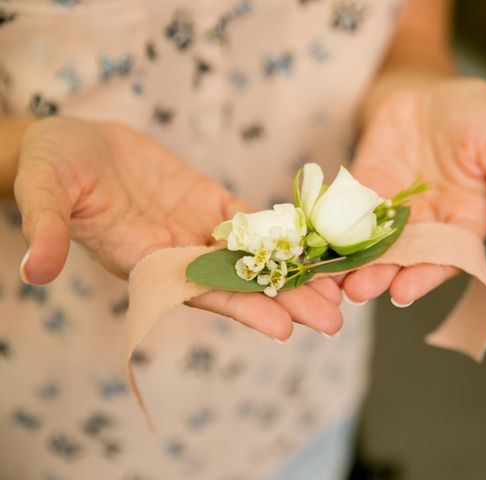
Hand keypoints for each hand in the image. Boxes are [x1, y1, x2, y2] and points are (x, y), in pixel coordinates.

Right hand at [14, 117, 341, 339]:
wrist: (72, 146)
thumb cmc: (52, 168)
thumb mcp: (43, 193)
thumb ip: (48, 229)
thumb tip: (34, 269)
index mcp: (146, 262)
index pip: (200, 294)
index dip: (241, 310)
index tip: (283, 329)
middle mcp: (178, 254)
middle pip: (240, 284)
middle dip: (286, 301)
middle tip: (334, 320)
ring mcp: (197, 229)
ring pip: (254, 256)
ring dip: (295, 271)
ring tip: (338, 287)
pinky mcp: (208, 202)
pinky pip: (251, 220)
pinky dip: (282, 231)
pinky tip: (316, 240)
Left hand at [342, 75, 485, 305]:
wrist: (425, 84)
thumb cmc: (473, 112)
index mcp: (465, 222)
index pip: (446, 259)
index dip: (426, 276)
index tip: (404, 291)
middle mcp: (427, 225)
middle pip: (404, 260)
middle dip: (381, 276)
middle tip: (358, 291)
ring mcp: (391, 211)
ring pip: (372, 245)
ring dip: (353, 264)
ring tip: (335, 280)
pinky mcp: (361, 193)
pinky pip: (346, 217)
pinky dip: (332, 233)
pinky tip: (318, 247)